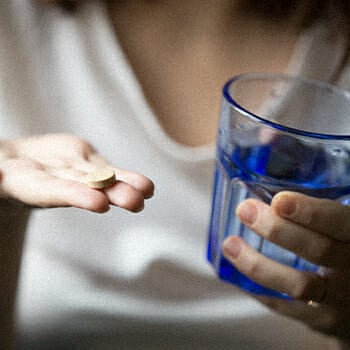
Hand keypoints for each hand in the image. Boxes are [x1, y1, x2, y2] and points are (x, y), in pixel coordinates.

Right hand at [0, 134, 153, 212]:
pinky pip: (103, 167)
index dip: (75, 194)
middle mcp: (56, 183)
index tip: (99, 202)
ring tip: (148, 191)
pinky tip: (147, 188)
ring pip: (101, 178)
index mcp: (27, 186)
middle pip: (86, 187)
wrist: (13, 163)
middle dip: (111, 193)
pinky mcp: (82, 159)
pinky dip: (123, 175)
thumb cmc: (3, 173)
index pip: (52, 191)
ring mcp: (72, 172)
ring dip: (125, 183)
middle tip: (136, 202)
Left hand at [222, 191, 349, 341]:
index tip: (278, 200)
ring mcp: (340, 300)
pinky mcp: (324, 320)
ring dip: (258, 264)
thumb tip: (276, 187)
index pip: (341, 223)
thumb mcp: (343, 228)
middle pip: (318, 250)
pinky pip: (286, 307)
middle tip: (245, 210)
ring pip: (299, 285)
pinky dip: (259, 289)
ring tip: (230, 244)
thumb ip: (322, 213)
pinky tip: (236, 272)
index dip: (311, 212)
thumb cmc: (345, 249)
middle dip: (277, 230)